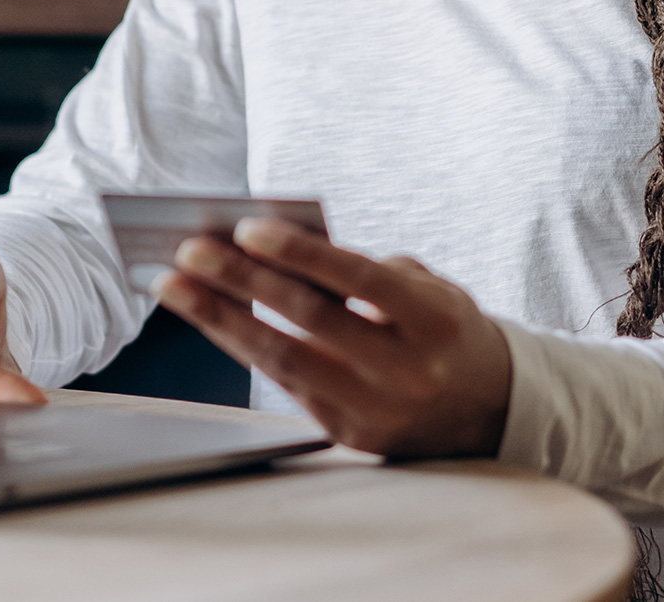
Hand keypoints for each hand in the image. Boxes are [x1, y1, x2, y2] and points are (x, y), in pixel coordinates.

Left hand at [154, 218, 511, 458]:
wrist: (490, 407)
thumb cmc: (441, 328)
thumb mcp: (426, 288)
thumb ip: (361, 273)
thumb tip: (270, 254)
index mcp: (437, 322)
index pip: (360, 281)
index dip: (302, 254)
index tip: (246, 228)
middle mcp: (409, 371)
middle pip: (311, 322)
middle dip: (241, 283)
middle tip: (187, 252)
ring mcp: (378, 410)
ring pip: (283, 362)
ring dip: (220, 320)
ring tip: (173, 286)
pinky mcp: (350, 436)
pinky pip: (285, 384)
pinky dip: (243, 346)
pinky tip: (209, 316)